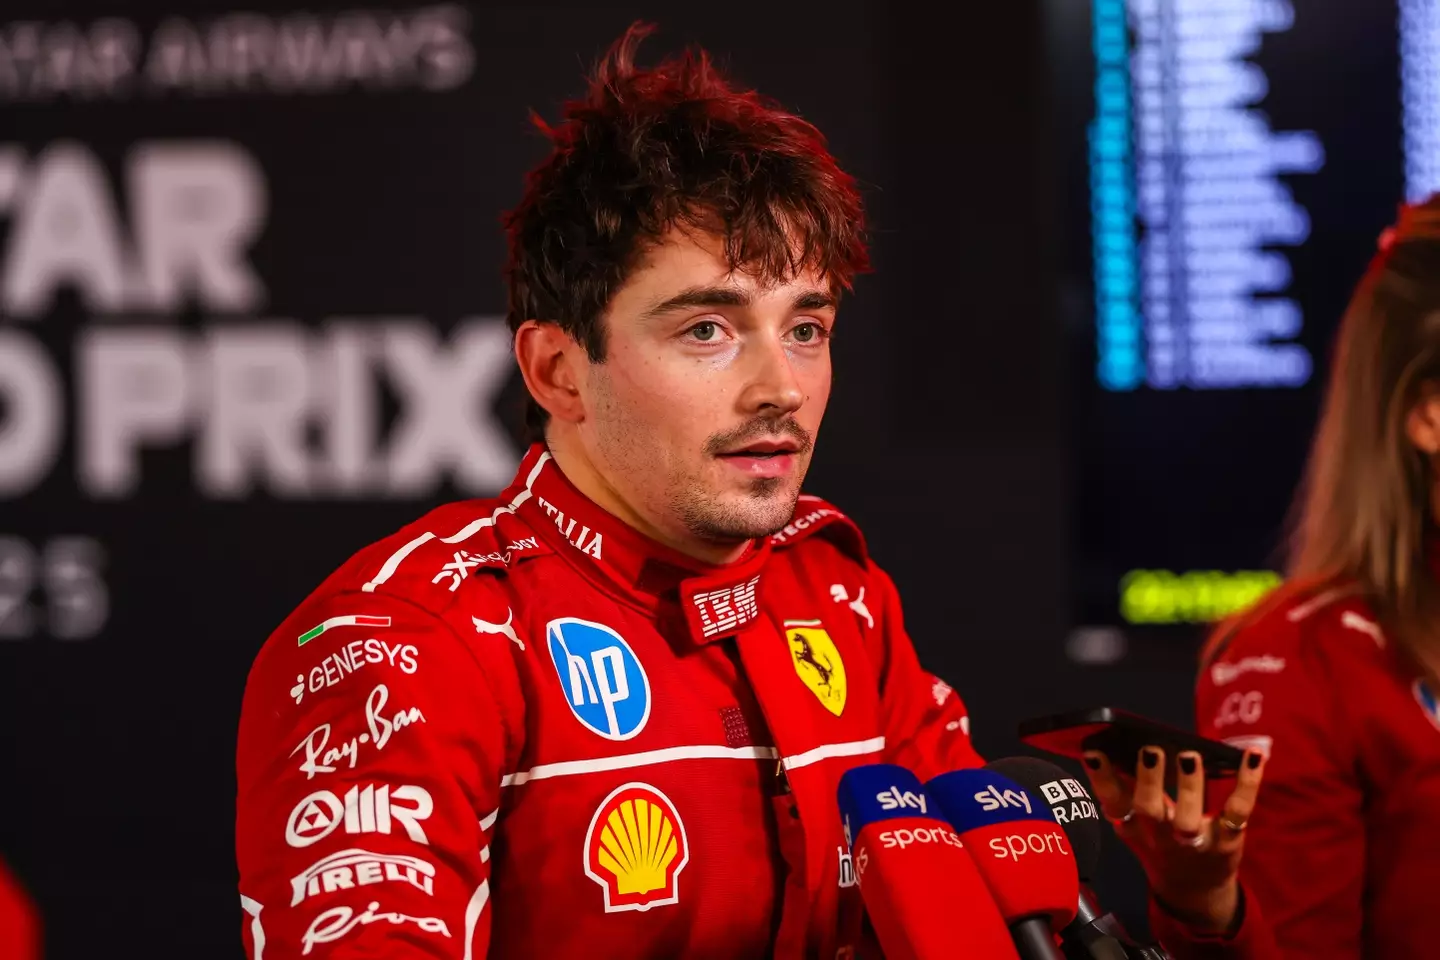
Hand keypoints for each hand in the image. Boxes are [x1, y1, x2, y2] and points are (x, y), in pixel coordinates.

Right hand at [1082, 746, 1267, 932]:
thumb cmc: (1160, 843)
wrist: (1193, 890)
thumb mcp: (1134, 824)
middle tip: (1151, 751)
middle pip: (1149, 810)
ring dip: (1190, 786)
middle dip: (1149, 780)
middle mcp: (1160, 837)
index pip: (1113, 802)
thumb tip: (1109, 746)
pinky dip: (1247, 783)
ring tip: (1189, 756)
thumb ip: (1123, 792)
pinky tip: (1253, 757)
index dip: (1102, 778)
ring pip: (1190, 817)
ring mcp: (1195, 841)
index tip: (1094, 752)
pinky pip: (1238, 810)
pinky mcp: (1227, 841)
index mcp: (1133, 828)